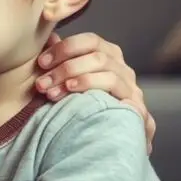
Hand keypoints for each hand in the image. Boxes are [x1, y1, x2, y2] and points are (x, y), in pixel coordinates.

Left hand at [36, 32, 156, 152]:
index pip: (90, 41)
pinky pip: (126, 101)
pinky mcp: (138, 112)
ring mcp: (132, 90)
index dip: (65, 48)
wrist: (101, 143)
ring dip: (79, 83)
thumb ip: (60, 59)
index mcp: (108, 56)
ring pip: (110, 77)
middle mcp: (123, 70)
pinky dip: (109, 101)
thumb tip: (49, 37)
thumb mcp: (65, 80)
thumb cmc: (78, 105)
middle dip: (65, 69)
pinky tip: (84, 101)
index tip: (41, 62)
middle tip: (42, 84)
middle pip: (98, 58)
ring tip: (55, 94)